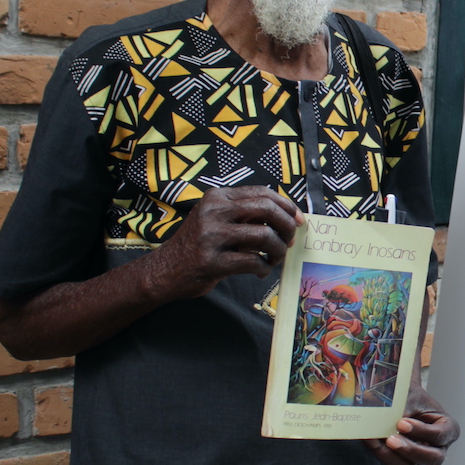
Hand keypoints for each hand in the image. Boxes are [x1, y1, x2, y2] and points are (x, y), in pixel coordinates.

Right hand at [144, 186, 302, 300]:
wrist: (166, 270)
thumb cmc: (199, 245)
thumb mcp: (217, 219)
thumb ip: (245, 214)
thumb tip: (287, 217)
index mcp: (217, 197)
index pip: (262, 193)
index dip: (286, 206)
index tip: (298, 220)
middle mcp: (213, 212)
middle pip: (266, 209)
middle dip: (287, 226)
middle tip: (290, 240)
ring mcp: (211, 236)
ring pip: (264, 236)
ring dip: (277, 250)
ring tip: (274, 258)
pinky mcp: (212, 261)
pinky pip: (253, 262)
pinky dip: (264, 268)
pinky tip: (260, 271)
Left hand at [364, 385, 459, 464]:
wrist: (397, 399)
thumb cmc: (410, 395)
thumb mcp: (410, 395)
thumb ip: (404, 406)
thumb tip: (389, 417)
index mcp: (448, 428)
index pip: (440, 435)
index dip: (422, 431)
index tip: (402, 422)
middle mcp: (438, 447)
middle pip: (433, 459)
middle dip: (411, 450)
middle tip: (391, 439)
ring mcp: (421, 458)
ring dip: (394, 457)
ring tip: (378, 442)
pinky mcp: (404, 462)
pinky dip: (383, 455)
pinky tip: (371, 441)